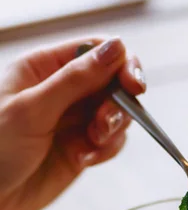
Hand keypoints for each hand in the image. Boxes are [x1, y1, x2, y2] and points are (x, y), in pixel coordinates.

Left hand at [0, 37, 145, 209]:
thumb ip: (75, 80)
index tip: (132, 87)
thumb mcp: (33, 109)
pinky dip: (106, 151)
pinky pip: (111, 143)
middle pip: (112, 83)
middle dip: (117, 104)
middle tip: (103, 124)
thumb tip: (116, 49)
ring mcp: (74, 121)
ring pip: (116, 114)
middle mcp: (62, 91)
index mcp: (43, 68)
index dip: (120, 64)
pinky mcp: (82, 149)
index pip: (94, 51)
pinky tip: (84, 160)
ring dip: (111, 130)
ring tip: (92, 143)